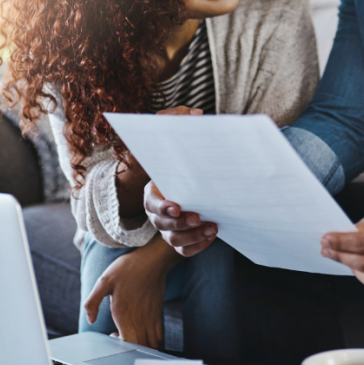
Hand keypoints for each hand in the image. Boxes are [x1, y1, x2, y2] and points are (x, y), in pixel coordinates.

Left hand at [82, 237, 180, 347]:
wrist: (152, 259)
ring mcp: (151, 317)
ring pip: (151, 344)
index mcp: (124, 315)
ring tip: (132, 336)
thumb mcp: (103, 281)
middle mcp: (140, 319)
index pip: (126, 343)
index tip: (113, 334)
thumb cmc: (128, 269)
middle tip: (121, 336)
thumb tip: (90, 319)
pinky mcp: (158, 313)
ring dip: (142, 345)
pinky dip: (153, 340)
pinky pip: (159, 335)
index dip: (119, 345)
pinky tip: (143, 331)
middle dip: (131, 349)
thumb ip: (92, 302)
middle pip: (140, 347)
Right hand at [145, 106, 216, 256]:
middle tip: (197, 217)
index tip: (176, 206)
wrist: (197, 185)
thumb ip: (181, 120)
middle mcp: (157, 213)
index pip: (151, 202)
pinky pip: (185, 251)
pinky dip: (197, 247)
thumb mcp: (180, 137)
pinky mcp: (181, 240)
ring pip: (174, 240)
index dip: (162, 206)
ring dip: (192, 237)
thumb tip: (196, 113)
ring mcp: (168, 229)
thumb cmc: (187, 161)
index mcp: (153, 191)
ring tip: (211, 227)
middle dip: (180, 223)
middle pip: (162, 224)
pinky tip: (212, 235)